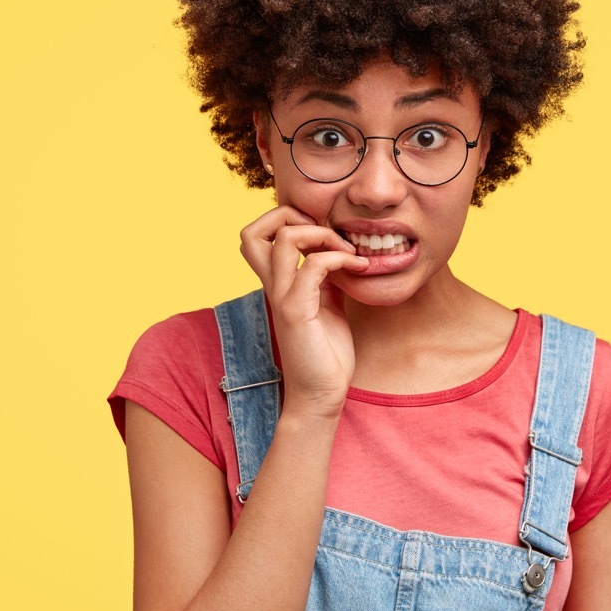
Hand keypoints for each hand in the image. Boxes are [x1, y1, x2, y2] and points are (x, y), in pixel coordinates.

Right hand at [239, 206, 368, 418]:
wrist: (322, 394)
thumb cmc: (326, 354)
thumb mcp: (328, 304)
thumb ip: (327, 277)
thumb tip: (339, 253)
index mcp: (278, 284)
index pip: (258, 235)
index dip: (285, 220)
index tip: (323, 232)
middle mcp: (273, 287)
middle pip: (251, 231)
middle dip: (289, 216)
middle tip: (326, 231)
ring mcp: (283, 298)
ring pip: (283, 239)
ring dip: (321, 233)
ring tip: (346, 249)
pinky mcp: (297, 311)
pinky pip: (313, 265)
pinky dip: (339, 257)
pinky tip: (359, 267)